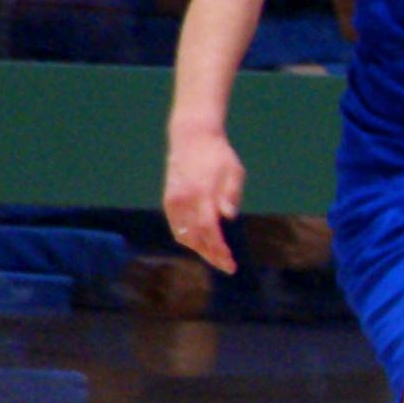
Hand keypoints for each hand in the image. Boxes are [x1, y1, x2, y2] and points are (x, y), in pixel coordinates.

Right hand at [162, 126, 244, 272]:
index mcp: (203, 193)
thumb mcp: (234, 170)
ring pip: (184, 236)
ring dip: (200, 250)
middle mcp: (186, 200)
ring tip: (216, 256)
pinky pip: (177, 227)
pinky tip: (201, 244)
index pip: (210, 230)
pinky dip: (188, 239)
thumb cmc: (219, 155)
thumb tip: (229, 217)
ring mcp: (174, 200)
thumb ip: (232, 193)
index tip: (231, 263)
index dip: (219, 250)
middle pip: (197, 238)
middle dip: (212, 255)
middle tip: (227, 265)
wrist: (192, 137)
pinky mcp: (169, 200)